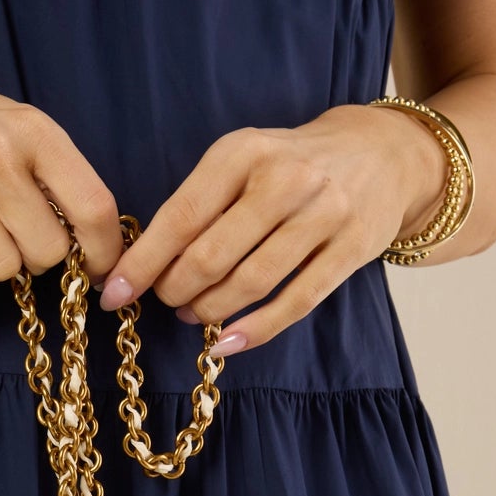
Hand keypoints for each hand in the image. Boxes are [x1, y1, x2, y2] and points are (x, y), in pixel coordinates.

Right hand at [0, 45, 125, 292]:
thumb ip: (46, 172)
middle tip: (0, 232)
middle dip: (28, 255)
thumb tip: (91, 241)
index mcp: (30, 129)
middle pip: (47, 252)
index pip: (94, 205)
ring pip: (1, 270)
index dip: (105, 251)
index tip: (99, 271)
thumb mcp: (1, 124)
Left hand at [96, 104, 449, 353]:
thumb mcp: (242, 160)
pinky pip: (294, 302)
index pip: (181, 217)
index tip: (114, 295)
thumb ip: (198, 203)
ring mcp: (322, 215)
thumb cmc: (290, 165)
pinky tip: (226, 343)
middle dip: (175, 290)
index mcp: (244, 152)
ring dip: (209, 310)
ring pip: (249, 283)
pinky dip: (253, 330)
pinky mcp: (351, 250)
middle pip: (210, 257)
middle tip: (167, 300)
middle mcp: (285, 179)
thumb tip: (139, 264)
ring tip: (193, 314)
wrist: (380, 153)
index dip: (143, 263)